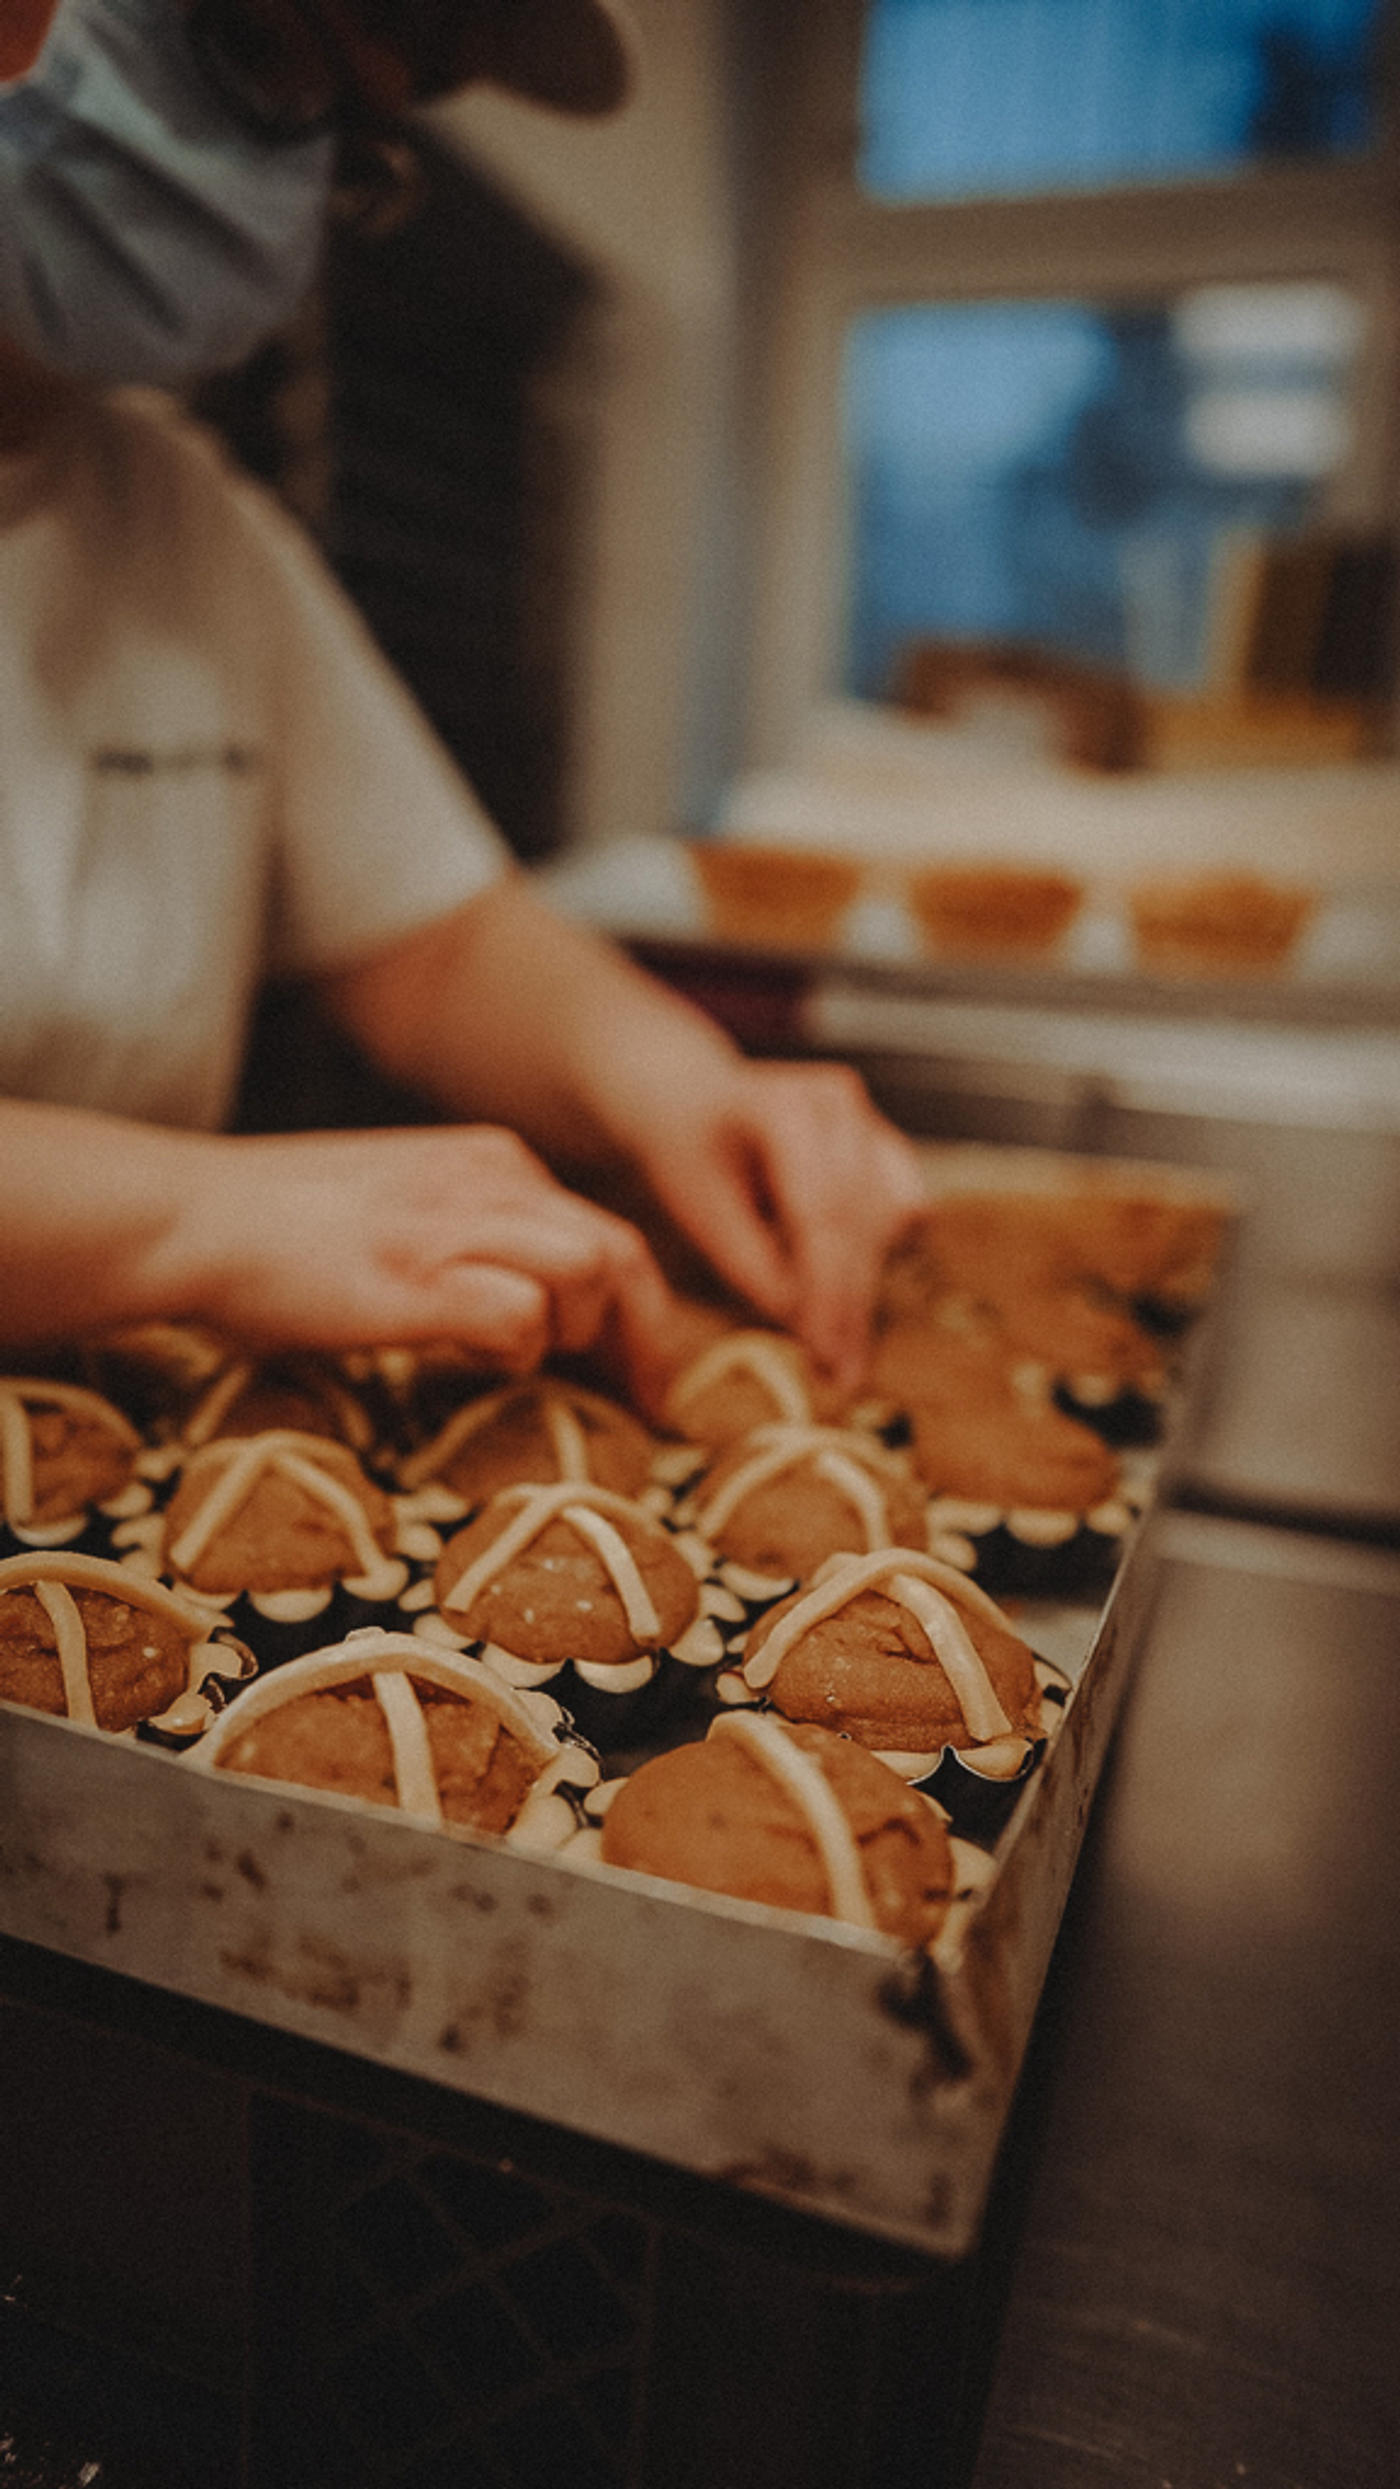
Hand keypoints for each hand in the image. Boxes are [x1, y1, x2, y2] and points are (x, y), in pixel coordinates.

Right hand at [163, 1123, 679, 1390]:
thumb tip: (517, 1306)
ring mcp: (452, 1226)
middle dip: (643, 1336)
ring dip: (578, 1333)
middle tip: (639, 1403)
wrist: (192, 1215)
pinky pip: (519, 1314)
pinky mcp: (415, 1279)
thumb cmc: (277, 1228)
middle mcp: (488, 1181)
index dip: (636, 1307)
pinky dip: (517, 1349)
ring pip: (590, 1269)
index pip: (606, 1229)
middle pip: (621, 1251)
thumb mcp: (399, 1202)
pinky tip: (475, 1361)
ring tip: (532, 1367)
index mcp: (490, 1161)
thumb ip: (465, 1233)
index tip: (635, 1370)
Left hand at [618, 1057, 926, 1391]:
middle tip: (843, 1371)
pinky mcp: (886, 1143)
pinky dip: (881, 1252)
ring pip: (888, 1220)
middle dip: (850, 1303)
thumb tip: (805, 1324)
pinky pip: (902, 1208)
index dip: (827, 1290)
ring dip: (866, 1285)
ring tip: (841, 1345)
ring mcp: (869, 1119)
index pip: (821, 1213)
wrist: (695, 1101)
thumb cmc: (687, 1154)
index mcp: (784, 1108)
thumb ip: (752, 1266)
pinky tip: (849, 1287)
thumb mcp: (698, 1210)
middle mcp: (839, 1104)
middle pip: (859, 1221)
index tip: (825, 1353)